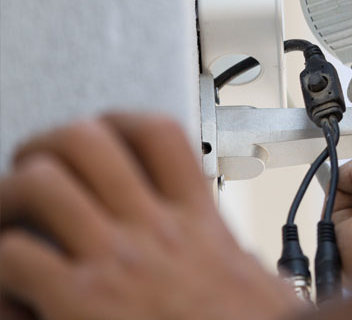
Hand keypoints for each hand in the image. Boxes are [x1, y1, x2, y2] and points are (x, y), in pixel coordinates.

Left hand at [0, 114, 299, 319]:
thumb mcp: (256, 276)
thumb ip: (231, 252)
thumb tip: (229, 253)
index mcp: (198, 223)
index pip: (158, 135)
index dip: (118, 121)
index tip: (101, 135)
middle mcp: (154, 231)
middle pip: (87, 140)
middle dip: (45, 147)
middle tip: (34, 170)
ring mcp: (115, 261)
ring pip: (39, 184)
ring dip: (9, 197)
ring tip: (7, 221)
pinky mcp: (79, 302)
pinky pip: (15, 254)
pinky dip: (2, 263)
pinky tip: (12, 287)